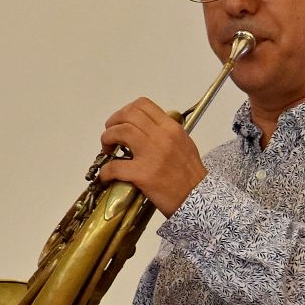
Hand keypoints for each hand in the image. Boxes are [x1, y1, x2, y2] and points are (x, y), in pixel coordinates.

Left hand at [96, 98, 207, 216]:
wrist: (199, 199)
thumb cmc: (190, 174)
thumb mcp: (183, 143)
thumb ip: (165, 133)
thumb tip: (143, 128)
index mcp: (171, 128)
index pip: (142, 105)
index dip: (125, 111)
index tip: (121, 123)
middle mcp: (162, 136)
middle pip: (127, 115)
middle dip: (113, 123)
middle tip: (111, 137)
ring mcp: (152, 155)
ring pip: (119, 132)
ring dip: (107, 139)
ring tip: (107, 151)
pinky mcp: (143, 174)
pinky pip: (115, 166)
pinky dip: (105, 170)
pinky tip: (106, 175)